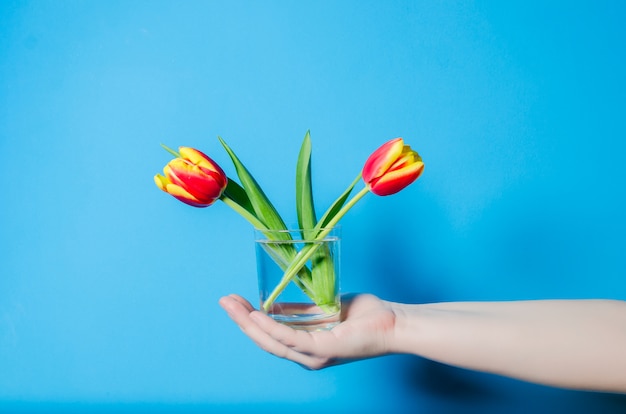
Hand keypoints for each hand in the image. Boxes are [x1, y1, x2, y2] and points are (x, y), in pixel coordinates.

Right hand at [219, 293, 397, 369]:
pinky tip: (255, 314)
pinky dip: (271, 327)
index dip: (249, 320)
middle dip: (241, 321)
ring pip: (272, 341)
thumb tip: (272, 303)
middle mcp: (307, 355)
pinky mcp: (323, 349)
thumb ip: (299, 311)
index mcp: (307, 346)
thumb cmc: (363, 316)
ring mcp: (314, 355)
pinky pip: (290, 338)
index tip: (234, 301)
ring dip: (248, 323)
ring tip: (232, 305)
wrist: (393, 322)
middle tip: (224, 301)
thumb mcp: (323, 309)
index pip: (271, 335)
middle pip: (265, 340)